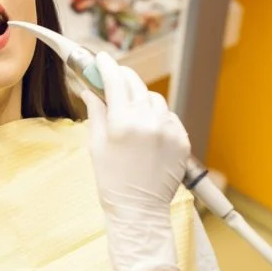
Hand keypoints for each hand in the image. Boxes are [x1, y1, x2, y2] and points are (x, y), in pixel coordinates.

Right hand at [80, 52, 190, 270]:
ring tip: (131, 112)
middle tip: (113, 77)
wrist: (139, 211)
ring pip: (154, 99)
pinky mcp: (182, 140)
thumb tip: (89, 89)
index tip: (100, 59)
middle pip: (136, 84)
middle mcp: (149, 121)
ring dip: (141, 99)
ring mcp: (169, 130)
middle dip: (123, 77)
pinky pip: (169, 117)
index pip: (114, 80)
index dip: (105, 66)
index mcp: (123, 122)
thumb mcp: (96, 145)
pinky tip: (147, 131)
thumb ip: (96, 112)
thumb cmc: (112, 181)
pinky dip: (157, 117)